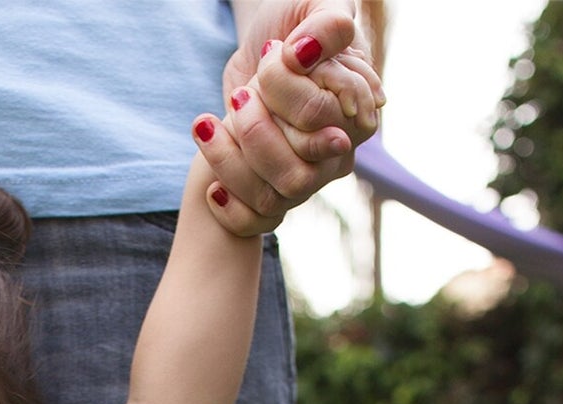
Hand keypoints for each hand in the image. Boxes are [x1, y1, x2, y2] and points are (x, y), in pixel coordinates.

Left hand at [195, 0, 383, 234]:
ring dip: (230, 164)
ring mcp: (308, 177)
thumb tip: (305, 53)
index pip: (316, 117)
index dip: (285, 92)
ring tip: (204, 126)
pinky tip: (211, 187)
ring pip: (274, 198)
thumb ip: (325, 23)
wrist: (264, 44)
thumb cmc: (293, 18)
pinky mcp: (275, 192)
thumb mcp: (313, 4)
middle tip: (239, 94)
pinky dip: (230, 210)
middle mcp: (337, 151)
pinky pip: (257, 222)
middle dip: (255, 132)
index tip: (270, 55)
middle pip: (297, 174)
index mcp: (357, 107)